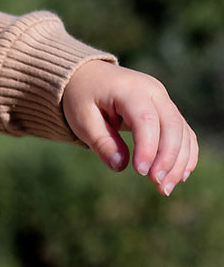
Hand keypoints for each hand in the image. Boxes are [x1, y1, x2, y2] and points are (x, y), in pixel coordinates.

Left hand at [62, 59, 198, 195]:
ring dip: (179, 161)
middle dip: (168, 158)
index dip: (148, 147)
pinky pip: (183, 132)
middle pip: (172, 126)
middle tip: (159, 187)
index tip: (140, 172)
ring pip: (182, 131)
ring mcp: (163, 100)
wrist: (89, 77)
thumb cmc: (82, 99)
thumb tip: (120, 166)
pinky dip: (185, 153)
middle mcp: (154, 92)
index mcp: (131, 90)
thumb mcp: (82, 119)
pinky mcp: (166, 111)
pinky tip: (180, 176)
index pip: (147, 120)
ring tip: (165, 189)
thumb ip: (101, 142)